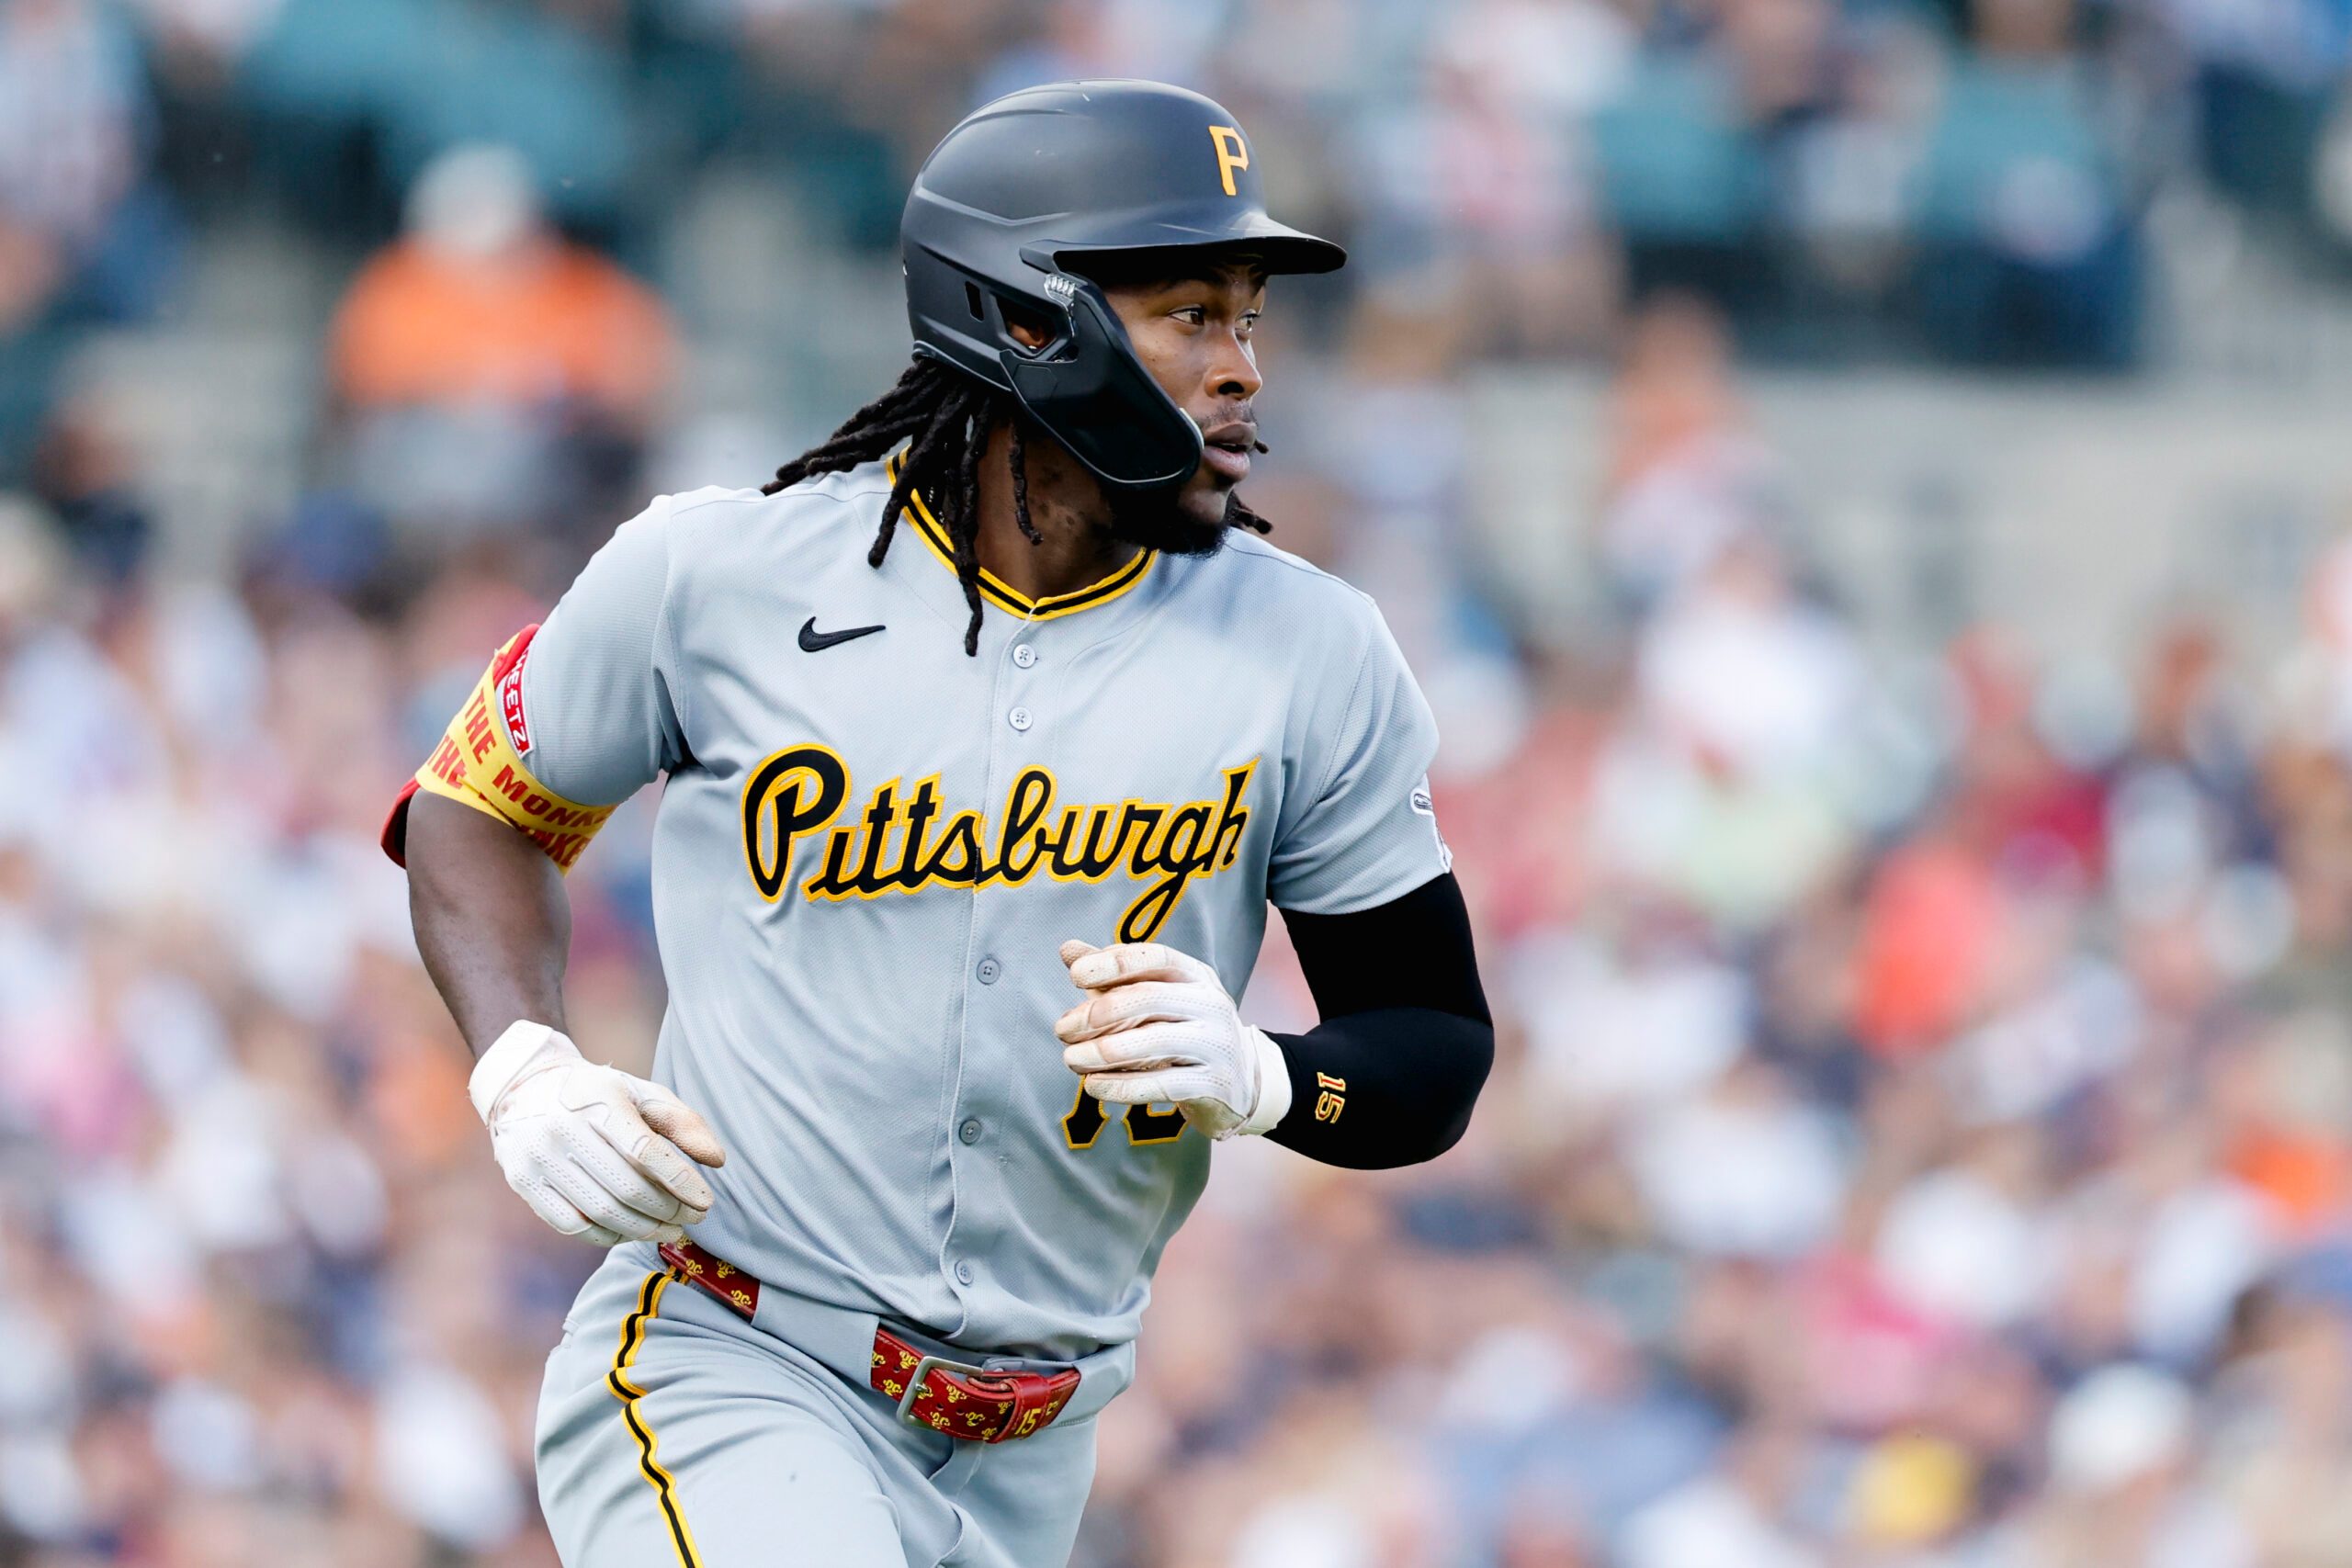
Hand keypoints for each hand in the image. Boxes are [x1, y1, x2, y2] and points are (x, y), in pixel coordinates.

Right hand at [470, 1022, 726, 1245]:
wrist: (526, 1087)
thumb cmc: (600, 1095)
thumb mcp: (642, 1094)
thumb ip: (684, 1122)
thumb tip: (717, 1160)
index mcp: (599, 1099)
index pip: (645, 1150)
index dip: (680, 1181)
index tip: (706, 1202)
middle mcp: (563, 1127)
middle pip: (626, 1187)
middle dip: (668, 1211)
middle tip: (693, 1219)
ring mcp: (538, 1157)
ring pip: (601, 1212)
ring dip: (644, 1229)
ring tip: (670, 1231)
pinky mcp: (523, 1182)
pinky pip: (573, 1225)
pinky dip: (608, 1236)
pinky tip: (632, 1232)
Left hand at [1055, 940, 1291, 1139]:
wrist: (1241, 1081)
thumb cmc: (1184, 1030)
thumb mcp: (1156, 997)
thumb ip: (1113, 975)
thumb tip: (1067, 949)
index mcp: (1196, 975)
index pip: (1156, 958)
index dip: (1115, 963)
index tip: (1075, 975)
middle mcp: (1211, 1004)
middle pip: (1151, 998)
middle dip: (1100, 1013)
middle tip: (1062, 1029)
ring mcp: (1217, 1044)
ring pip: (1155, 1042)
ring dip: (1103, 1052)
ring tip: (1070, 1059)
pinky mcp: (1215, 1084)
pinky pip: (1163, 1084)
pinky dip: (1122, 1086)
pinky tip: (1092, 1086)